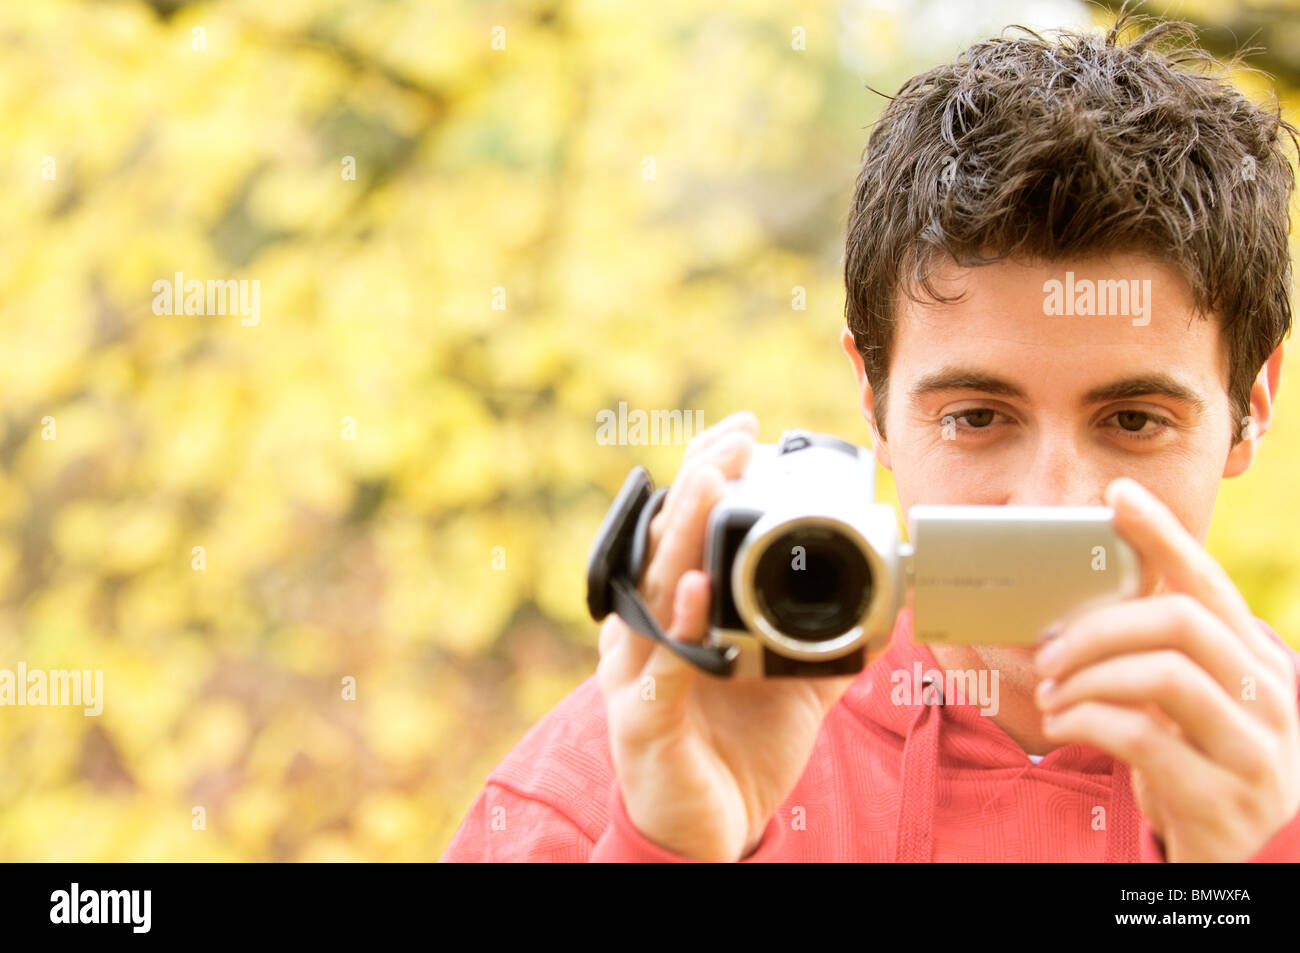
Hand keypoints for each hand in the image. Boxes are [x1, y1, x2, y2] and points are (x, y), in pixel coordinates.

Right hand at [596, 411, 865, 861]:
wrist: (710, 832)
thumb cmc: (739, 751)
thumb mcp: (795, 686)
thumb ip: (829, 642)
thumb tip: (886, 604)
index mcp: (675, 613)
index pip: (682, 527)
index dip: (707, 473)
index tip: (744, 431)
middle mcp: (646, 630)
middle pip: (661, 541)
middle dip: (697, 481)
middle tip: (732, 437)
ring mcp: (636, 672)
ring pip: (652, 588)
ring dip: (682, 531)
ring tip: (710, 481)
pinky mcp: (641, 719)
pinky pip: (659, 665)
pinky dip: (680, 624)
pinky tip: (698, 589)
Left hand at [1034, 476, 1299, 861]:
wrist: (1248, 864)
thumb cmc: (1200, 768)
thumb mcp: (1187, 708)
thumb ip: (1156, 660)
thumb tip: (1076, 613)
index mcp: (1253, 663)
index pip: (1208, 583)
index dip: (1163, 535)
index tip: (1117, 495)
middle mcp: (1266, 697)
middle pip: (1180, 622)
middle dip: (1100, 626)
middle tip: (1050, 648)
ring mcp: (1251, 750)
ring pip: (1162, 675)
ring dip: (1089, 676)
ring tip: (1052, 691)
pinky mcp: (1220, 797)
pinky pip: (1141, 735)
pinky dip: (1086, 720)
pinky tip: (1063, 723)